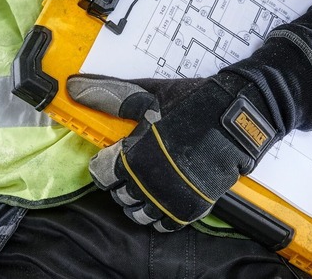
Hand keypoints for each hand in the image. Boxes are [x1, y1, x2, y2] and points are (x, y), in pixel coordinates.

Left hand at [67, 73, 277, 231]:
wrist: (237, 119)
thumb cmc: (191, 104)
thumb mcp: (147, 95)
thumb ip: (108, 95)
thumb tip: (73, 87)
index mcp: (133, 156)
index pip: (101, 174)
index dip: (104, 164)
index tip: (111, 156)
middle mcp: (148, 183)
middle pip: (119, 196)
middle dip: (120, 182)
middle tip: (130, 167)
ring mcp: (170, 199)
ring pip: (139, 215)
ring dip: (137, 201)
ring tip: (145, 183)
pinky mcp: (190, 208)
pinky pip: (165, 224)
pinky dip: (160, 215)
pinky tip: (162, 198)